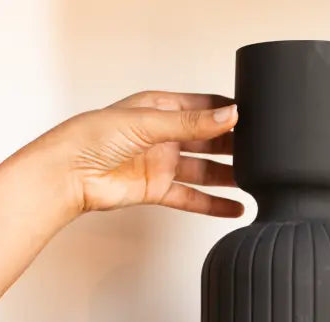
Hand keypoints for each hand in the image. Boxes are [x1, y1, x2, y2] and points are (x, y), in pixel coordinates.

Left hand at [36, 90, 242, 218]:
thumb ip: (191, 124)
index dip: (227, 111)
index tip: (255, 117)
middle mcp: (162, 135)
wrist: (68, 175)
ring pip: (204, 169)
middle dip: (233, 144)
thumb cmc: (91, 138)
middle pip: (207, 139)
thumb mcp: (148, 122)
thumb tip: (228, 115)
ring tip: (255, 180)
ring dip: (228, 175)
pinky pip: (191, 197)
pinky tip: (234, 207)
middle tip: (261, 150)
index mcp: (159, 107)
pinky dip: (213, 203)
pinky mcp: (157, 190)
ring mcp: (161, 163)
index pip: (202, 106)